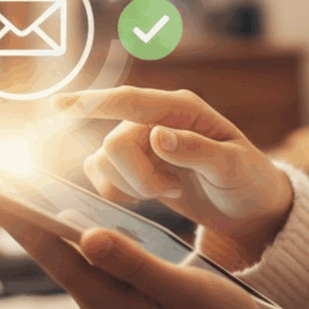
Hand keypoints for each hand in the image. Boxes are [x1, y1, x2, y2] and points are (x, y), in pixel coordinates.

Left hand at [0, 207, 264, 308]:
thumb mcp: (183, 291)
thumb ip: (134, 263)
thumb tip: (87, 234)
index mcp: (110, 306)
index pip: (50, 252)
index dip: (14, 218)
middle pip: (51, 255)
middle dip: (18, 217)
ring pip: (70, 260)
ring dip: (44, 227)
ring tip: (18, 191)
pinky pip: (91, 268)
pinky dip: (75, 240)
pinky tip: (71, 221)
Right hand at [54, 86, 292, 265]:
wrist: (250, 207)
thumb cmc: (249, 181)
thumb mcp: (234, 167)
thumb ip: (197, 150)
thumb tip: (157, 136)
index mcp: (181, 109)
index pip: (129, 101)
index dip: (92, 102)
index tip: (58, 105)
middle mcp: (155, 120)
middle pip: (114, 144)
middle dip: (137, 177)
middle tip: (172, 191)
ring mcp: (141, 143)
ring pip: (103, 162)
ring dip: (131, 186)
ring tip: (170, 192)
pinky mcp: (133, 167)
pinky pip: (102, 176)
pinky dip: (120, 192)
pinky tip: (151, 196)